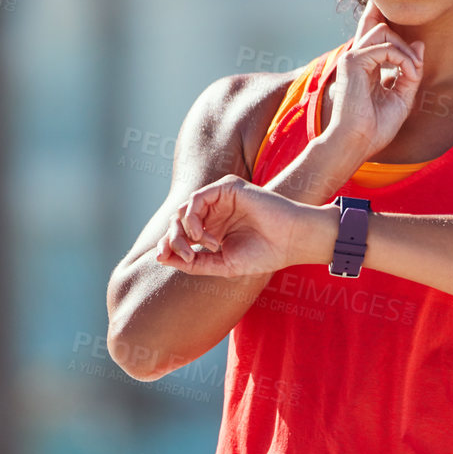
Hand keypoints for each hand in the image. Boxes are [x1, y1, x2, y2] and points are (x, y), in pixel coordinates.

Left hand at [155, 175, 329, 277]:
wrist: (292, 241)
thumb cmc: (264, 254)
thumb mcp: (222, 265)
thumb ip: (194, 263)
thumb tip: (161, 257)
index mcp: (213, 230)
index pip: (179, 234)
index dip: (167, 245)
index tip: (163, 259)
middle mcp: (214, 213)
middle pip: (177, 221)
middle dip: (172, 240)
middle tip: (186, 256)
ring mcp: (220, 200)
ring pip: (184, 209)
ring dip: (184, 231)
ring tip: (202, 246)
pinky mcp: (227, 188)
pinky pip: (197, 198)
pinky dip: (193, 218)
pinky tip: (204, 235)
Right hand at [324, 0, 423, 161]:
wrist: (357, 143)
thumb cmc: (376, 127)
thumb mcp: (403, 97)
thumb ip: (411, 71)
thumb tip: (419, 44)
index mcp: (364, 67)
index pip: (375, 35)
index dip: (389, 26)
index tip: (412, 47)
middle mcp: (356, 59)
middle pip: (380, 26)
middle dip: (404, 40)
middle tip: (415, 68)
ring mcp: (352, 58)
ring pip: (384, 30)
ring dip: (405, 50)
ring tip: (413, 72)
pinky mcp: (353, 62)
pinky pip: (387, 47)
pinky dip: (404, 59)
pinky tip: (409, 75)